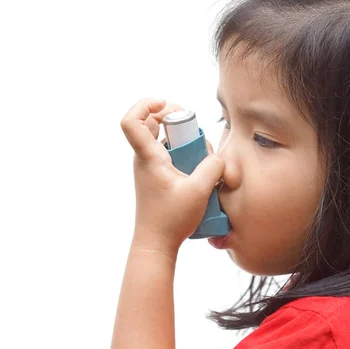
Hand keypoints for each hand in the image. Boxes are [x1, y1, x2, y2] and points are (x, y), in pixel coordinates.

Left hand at [120, 99, 225, 254]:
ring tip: (199, 148)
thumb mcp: (199, 191)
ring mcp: (148, 168)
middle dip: (172, 117)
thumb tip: (218, 157)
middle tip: (191, 125)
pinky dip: (180, 151)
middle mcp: (143, 159)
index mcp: (148, 157)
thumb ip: (213, 167)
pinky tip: (197, 164)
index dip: (145, 105)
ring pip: (160, 138)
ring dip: (179, 136)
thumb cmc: (171, 219)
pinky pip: (166, 153)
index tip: (166, 105)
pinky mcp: (155, 177)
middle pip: (150, 123)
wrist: (155, 244)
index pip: (131, 121)